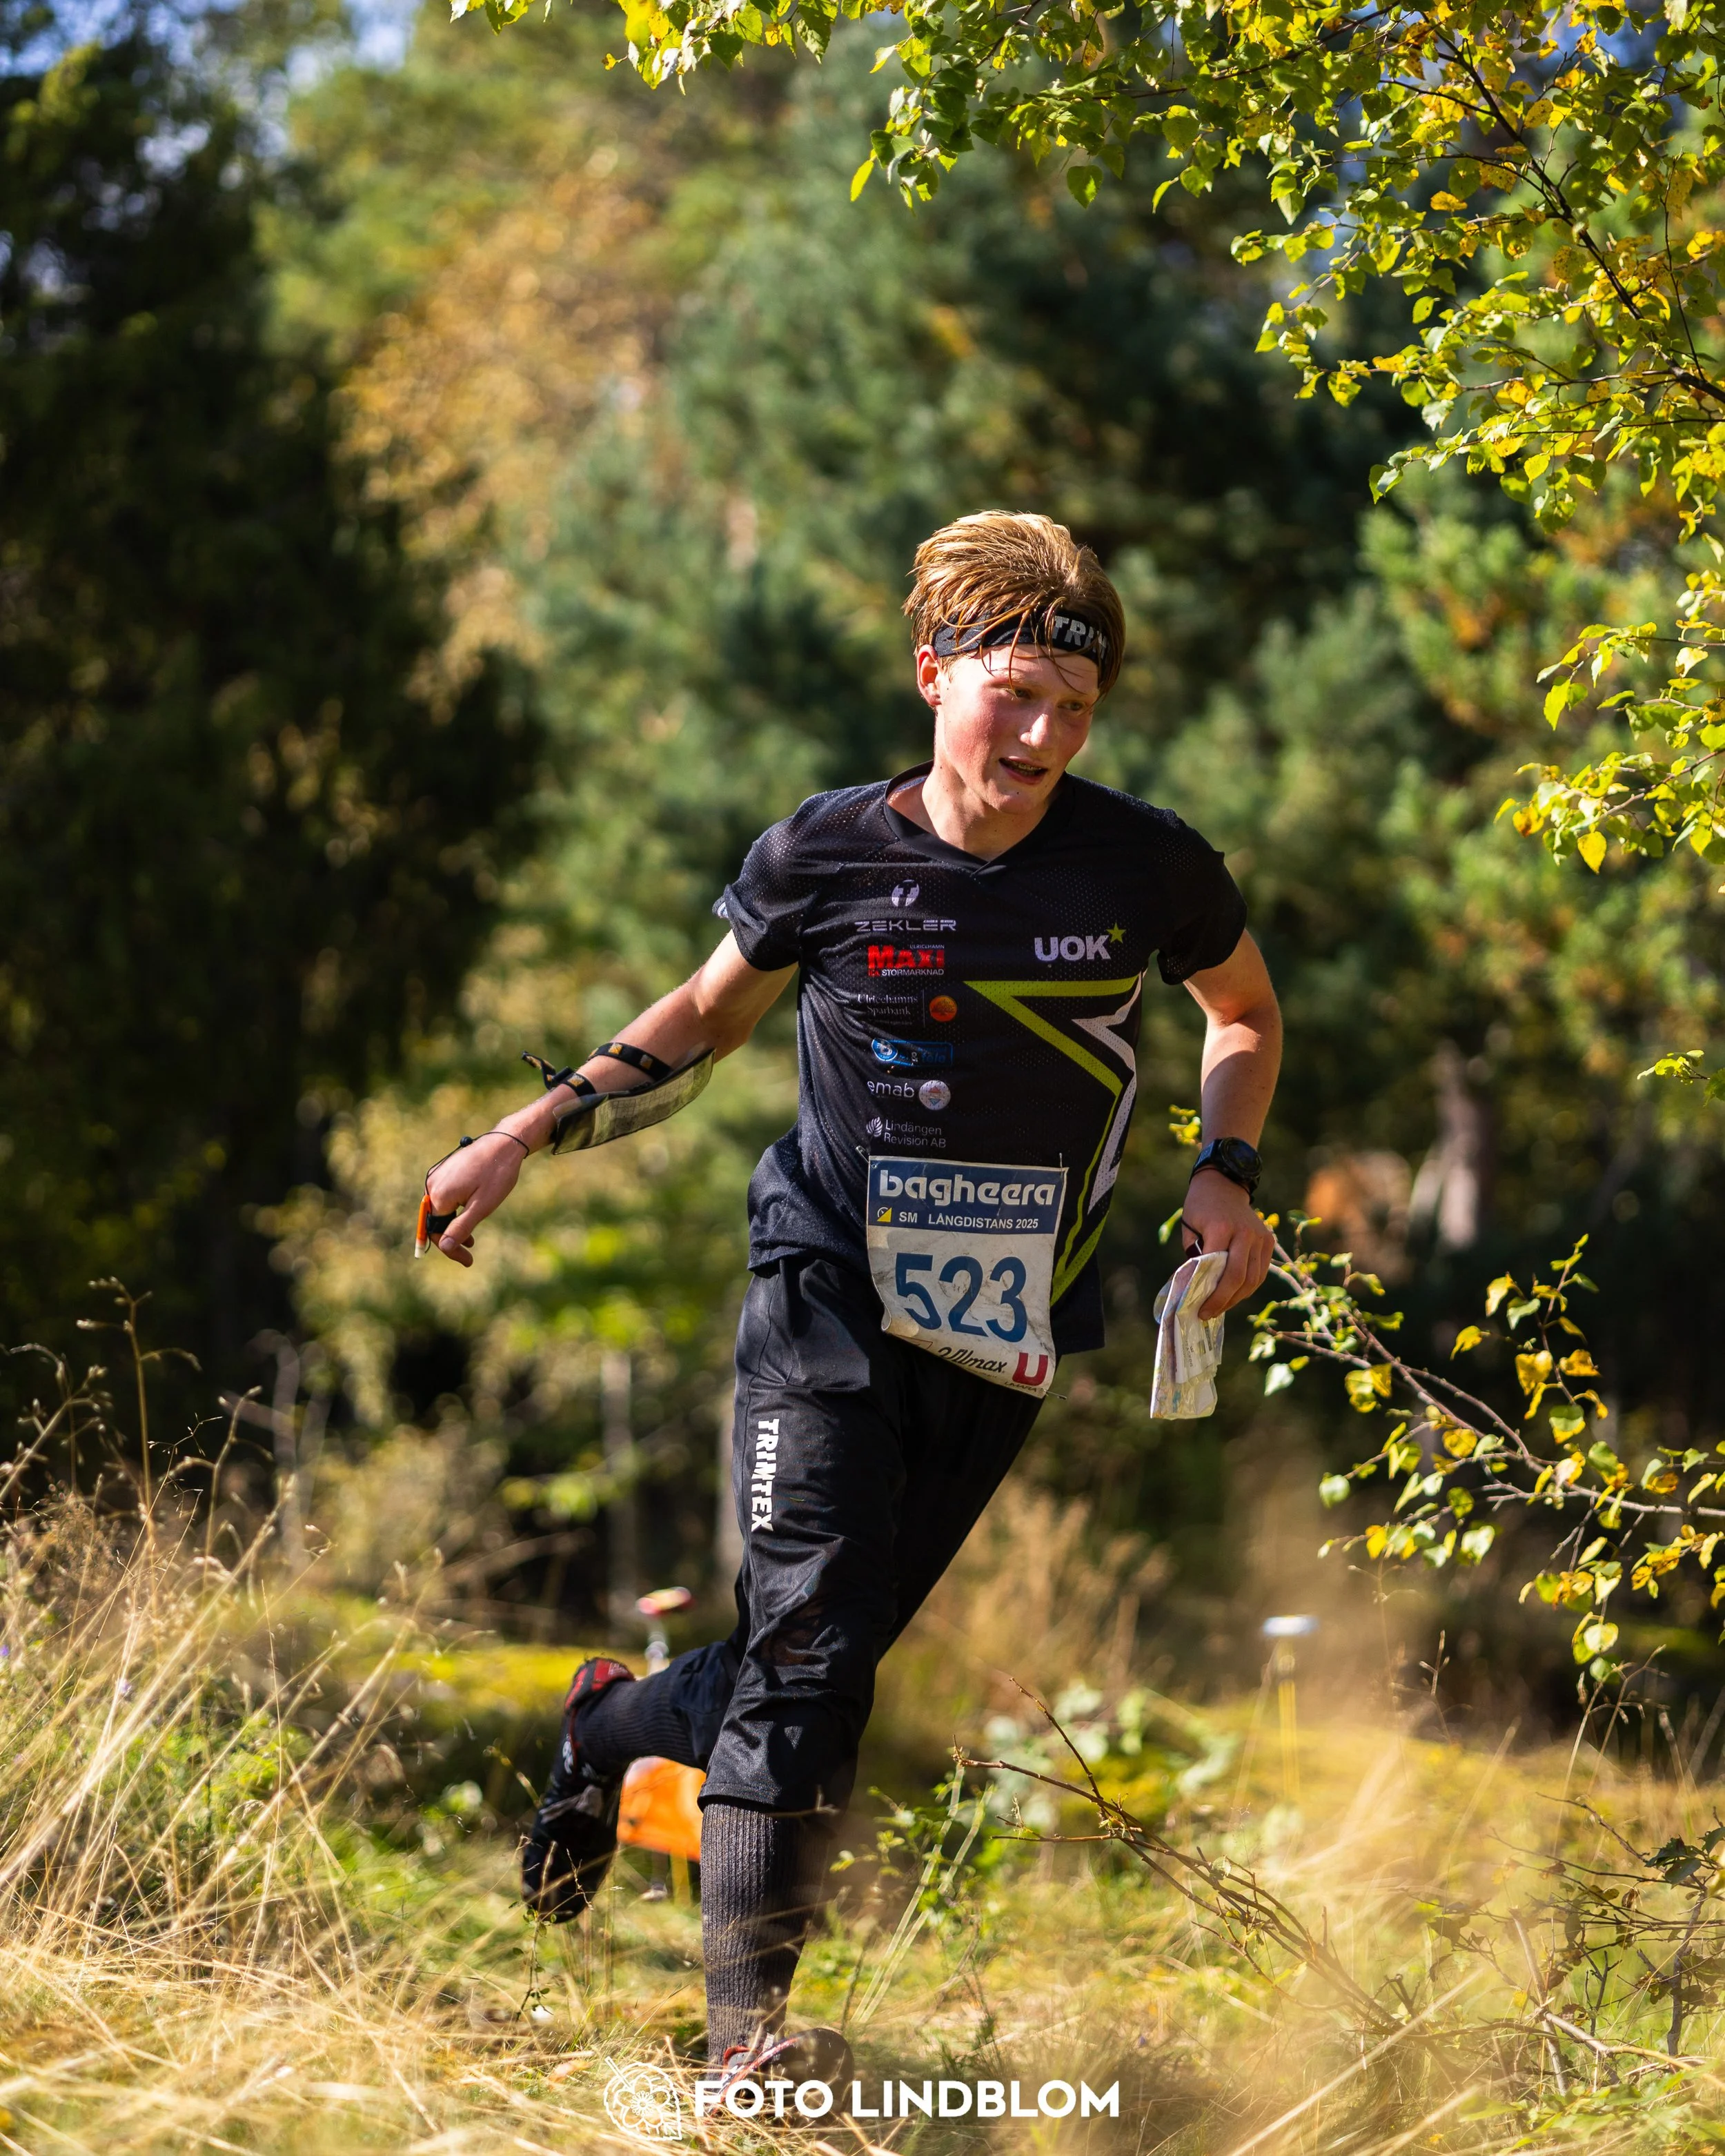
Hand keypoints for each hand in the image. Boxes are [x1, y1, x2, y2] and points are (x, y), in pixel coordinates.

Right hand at [424, 1130, 526, 1267]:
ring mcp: (437, 1175)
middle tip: (470, 1252)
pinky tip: (468, 1216)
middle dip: (452, 1238)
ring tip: (471, 1239)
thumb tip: (445, 1247)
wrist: (504, 1142)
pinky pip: (445, 1196)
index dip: (450, 1248)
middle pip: (436, 1221)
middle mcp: (432, 1184)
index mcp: (439, 1195)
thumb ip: (461, 1227)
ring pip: (441, 1209)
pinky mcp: (444, 1170)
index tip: (467, 1260)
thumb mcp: (481, 1206)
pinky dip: (455, 1210)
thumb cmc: (497, 1174)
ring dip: (454, 1225)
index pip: (436, 1231)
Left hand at [1181, 1168, 1273, 1317]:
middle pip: (1238, 1278)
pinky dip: (1247, 1288)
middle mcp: (1245, 1233)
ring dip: (1236, 1298)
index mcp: (1222, 1228)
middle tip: (1208, 1314)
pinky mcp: (1268, 1241)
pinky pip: (1260, 1272)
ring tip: (1220, 1308)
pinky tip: (1233, 1296)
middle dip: (1222, 1301)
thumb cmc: (1200, 1208)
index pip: (1217, 1269)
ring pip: (1252, 1279)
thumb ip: (1194, 1256)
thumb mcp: (1189, 1228)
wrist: (1223, 1184)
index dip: (1209, 1293)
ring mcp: (1260, 1238)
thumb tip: (1196, 1289)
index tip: (1198, 1308)